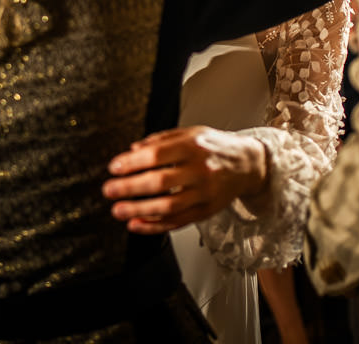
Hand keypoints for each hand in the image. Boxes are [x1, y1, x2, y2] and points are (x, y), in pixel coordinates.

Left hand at [101, 126, 266, 234]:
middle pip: (161, 181)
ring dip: (139, 210)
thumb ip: (161, 140)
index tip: (114, 167)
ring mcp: (204, 193)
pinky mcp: (206, 211)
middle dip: (130, 188)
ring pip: (169, 206)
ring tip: (118, 211)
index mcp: (193, 145)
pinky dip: (155, 226)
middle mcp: (200, 169)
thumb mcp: (190, 133)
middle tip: (109, 190)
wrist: (248, 164)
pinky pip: (178, 222)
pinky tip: (137, 225)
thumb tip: (132, 150)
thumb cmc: (215, 147)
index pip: (158, 154)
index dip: (133, 162)